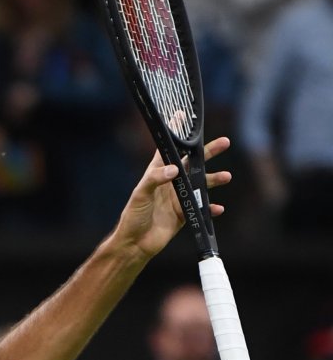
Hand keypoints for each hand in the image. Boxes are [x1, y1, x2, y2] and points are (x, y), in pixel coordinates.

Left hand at [113, 137, 231, 260]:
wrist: (135, 244)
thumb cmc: (133, 216)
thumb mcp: (140, 195)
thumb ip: (155, 180)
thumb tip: (174, 169)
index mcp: (157, 174)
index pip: (168, 149)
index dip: (176, 134)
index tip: (184, 116)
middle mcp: (170, 183)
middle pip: (192, 164)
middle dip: (207, 153)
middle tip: (225, 142)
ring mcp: (178, 198)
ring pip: (201, 186)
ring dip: (213, 180)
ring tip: (227, 177)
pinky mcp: (184, 214)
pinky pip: (201, 209)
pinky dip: (210, 208)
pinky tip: (218, 208)